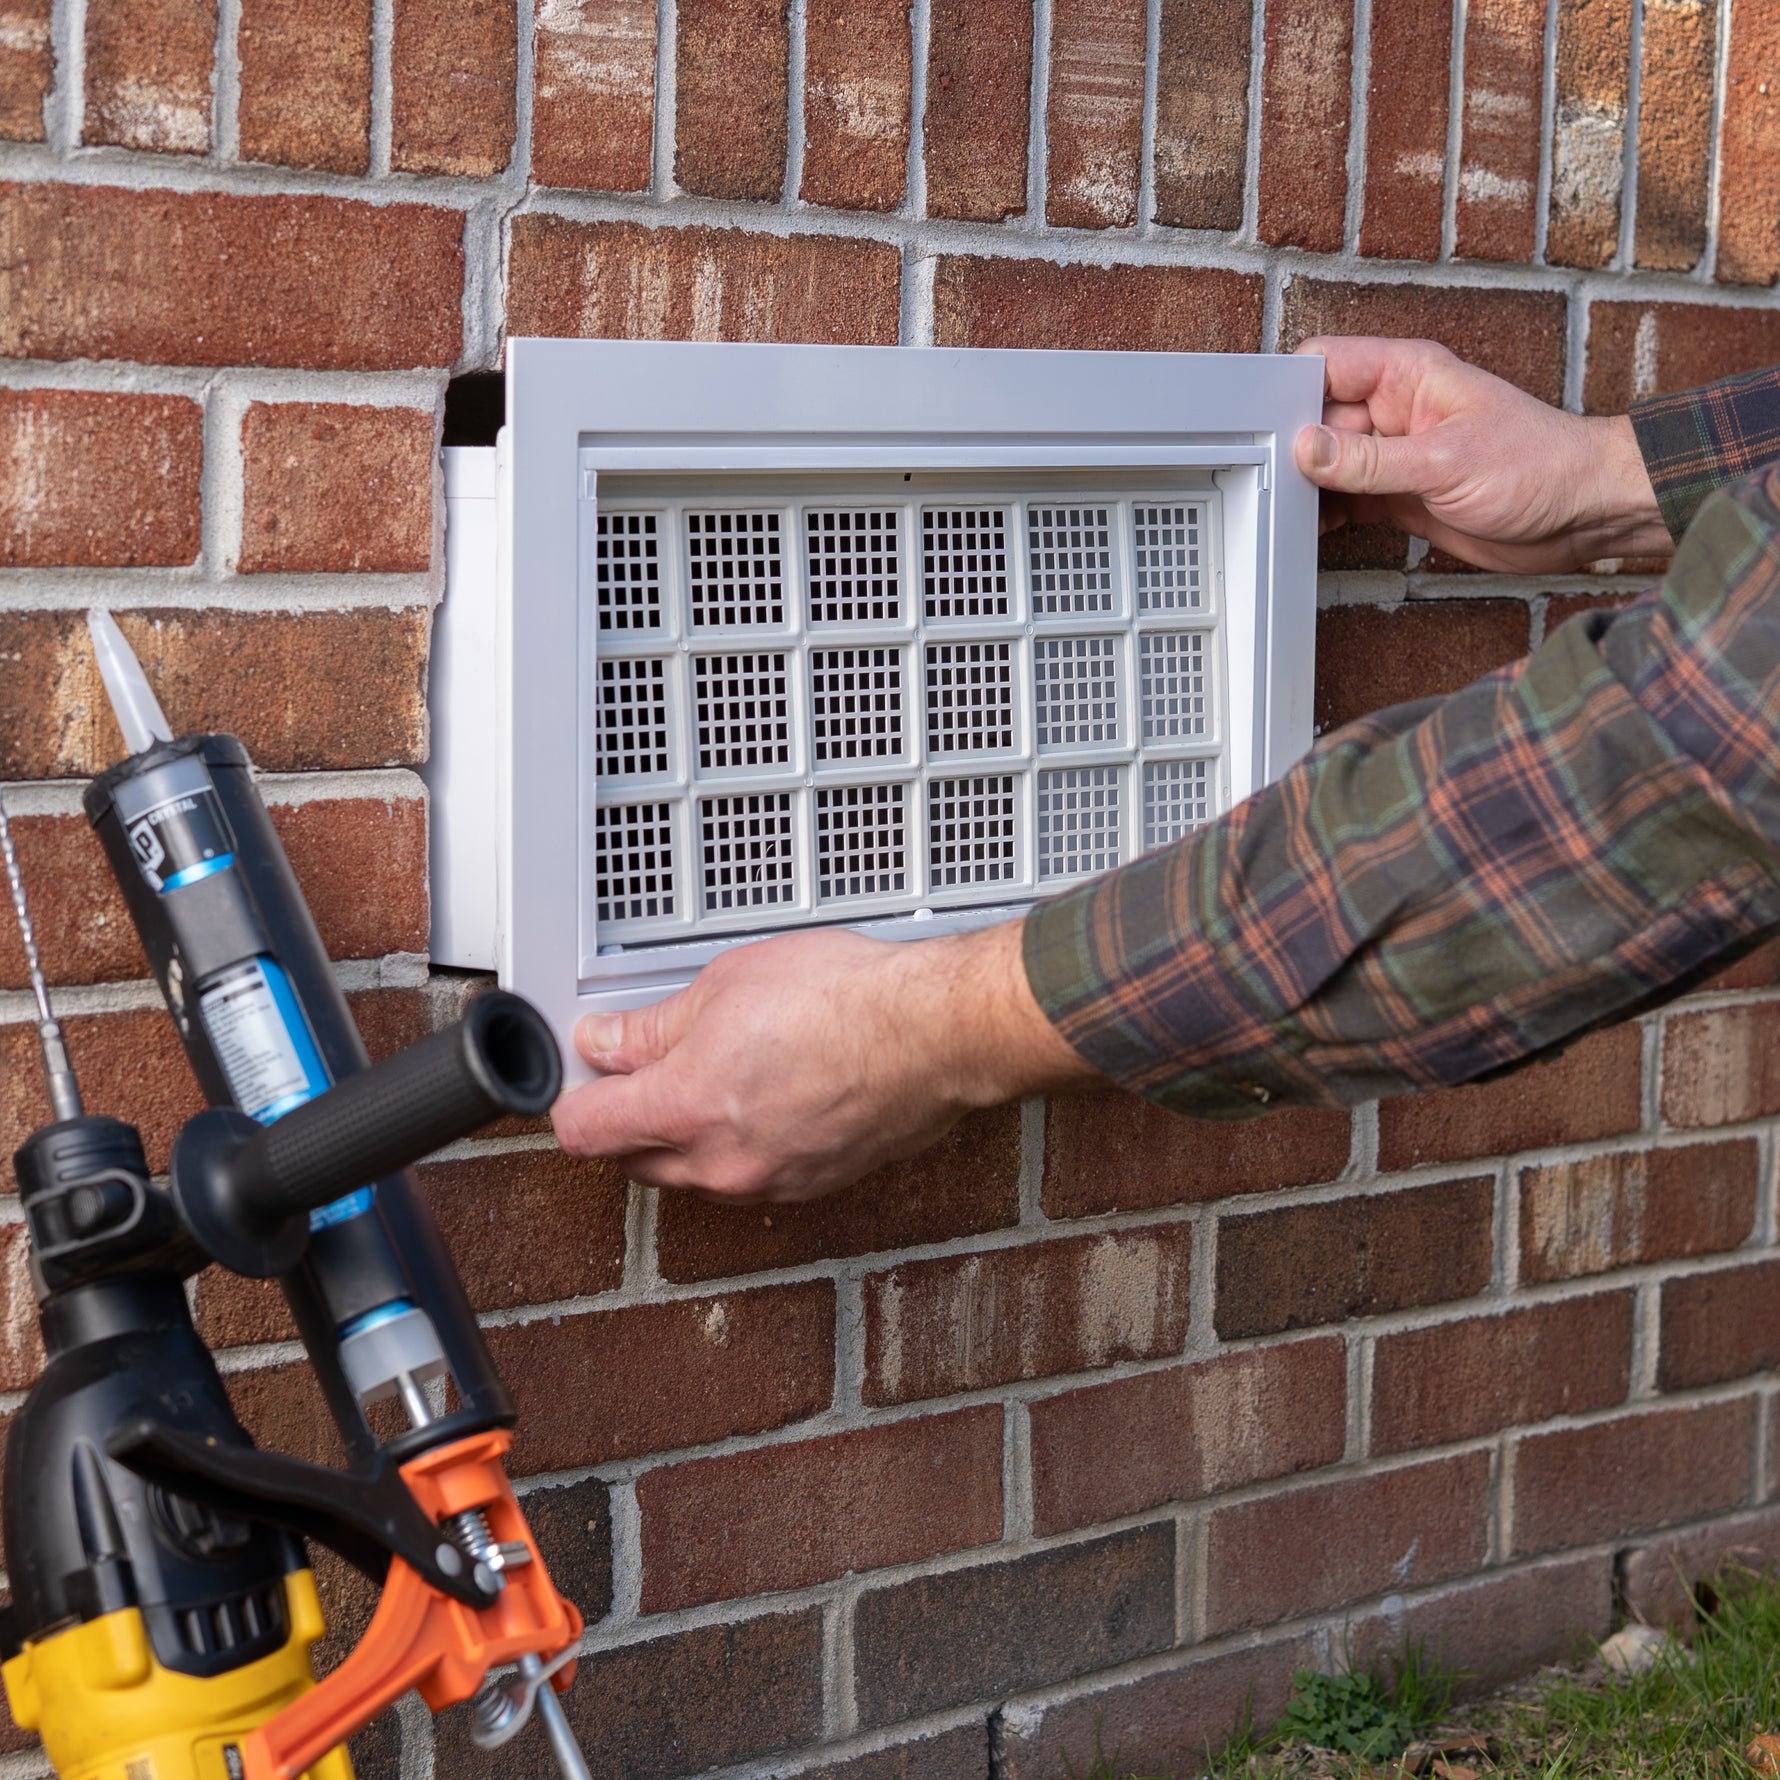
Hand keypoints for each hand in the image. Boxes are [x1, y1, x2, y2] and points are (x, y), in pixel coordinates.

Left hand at [550, 921, 1098, 1200]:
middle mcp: (722, 1163)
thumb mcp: (726, 984)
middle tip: (650, 1060)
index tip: (581, 1073)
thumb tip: (607, 1040)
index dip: (573, 1097)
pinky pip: (752, 1174)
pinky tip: (769, 1093)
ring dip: (689, 1135)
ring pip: (694, 1173)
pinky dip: (744, 1144)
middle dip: (629, 1118)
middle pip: (633, 1161)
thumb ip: (652, 1027)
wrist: (934, 1034)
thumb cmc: (847, 1001)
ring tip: (724, 1068)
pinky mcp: (813, 1185)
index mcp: (686, 1110)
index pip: (583, 1132)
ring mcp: (770, 1181)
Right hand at [1293, 336, 1670, 572]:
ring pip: (1327, 463)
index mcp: (1408, 373)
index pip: (1327, 363)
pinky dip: (1324, 515)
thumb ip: (1371, 461)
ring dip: (1307, 486)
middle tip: (1272, 480)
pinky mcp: (1398, 494)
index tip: (1267, 425)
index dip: (1291, 389)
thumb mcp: (1446, 461)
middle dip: (1293, 448)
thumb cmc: (1541, 465)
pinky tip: (1311, 529)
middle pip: (1316, 418)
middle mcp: (1395, 409)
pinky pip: (1345, 498)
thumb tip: (1307, 450)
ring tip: (1287, 509)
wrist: (1581, 515)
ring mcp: (1395, 453)